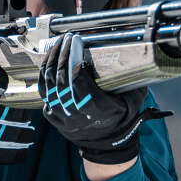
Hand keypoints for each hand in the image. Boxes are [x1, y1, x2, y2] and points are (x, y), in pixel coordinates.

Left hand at [39, 35, 168, 167]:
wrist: (106, 143)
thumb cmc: (121, 116)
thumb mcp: (132, 100)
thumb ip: (130, 80)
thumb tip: (137, 53)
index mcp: (98, 109)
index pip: (79, 81)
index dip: (75, 61)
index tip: (78, 43)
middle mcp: (77, 113)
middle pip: (62, 78)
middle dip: (64, 54)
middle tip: (68, 37)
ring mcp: (62, 115)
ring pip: (49, 83)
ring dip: (52, 59)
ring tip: (59, 43)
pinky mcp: (52, 115)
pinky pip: (43, 90)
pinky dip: (45, 73)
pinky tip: (50, 58)